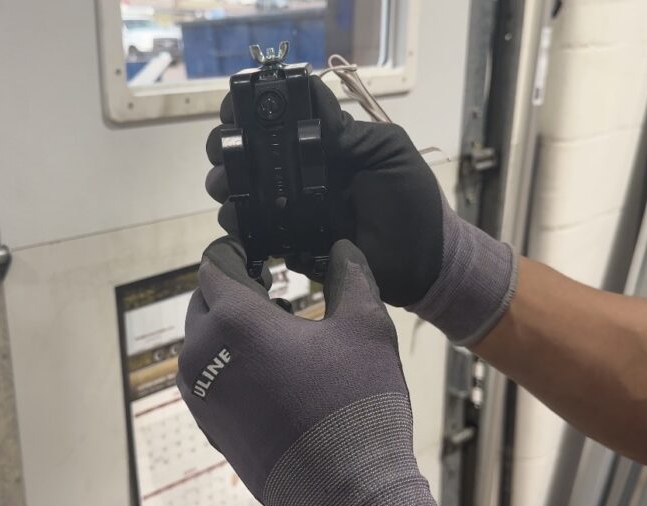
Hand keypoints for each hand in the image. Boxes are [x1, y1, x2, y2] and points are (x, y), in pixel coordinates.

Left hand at [177, 237, 470, 505]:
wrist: (344, 492)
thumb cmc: (355, 404)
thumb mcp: (366, 326)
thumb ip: (350, 274)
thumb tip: (341, 248)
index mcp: (234, 320)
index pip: (213, 265)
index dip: (235, 249)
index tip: (256, 248)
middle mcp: (202, 354)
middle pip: (203, 300)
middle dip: (232, 287)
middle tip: (270, 283)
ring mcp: (199, 393)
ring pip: (201, 341)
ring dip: (228, 326)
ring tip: (275, 326)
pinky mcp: (207, 425)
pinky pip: (206, 377)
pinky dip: (228, 361)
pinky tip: (268, 369)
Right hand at [204, 77, 517, 345]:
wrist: (423, 262)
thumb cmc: (412, 200)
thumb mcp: (387, 150)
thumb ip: (349, 131)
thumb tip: (309, 102)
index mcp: (321, 144)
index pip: (276, 117)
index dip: (248, 109)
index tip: (231, 110)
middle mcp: (299, 172)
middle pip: (247, 153)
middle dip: (226, 148)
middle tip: (223, 154)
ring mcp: (290, 208)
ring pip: (241, 192)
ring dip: (227, 186)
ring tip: (228, 189)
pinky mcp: (288, 243)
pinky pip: (253, 232)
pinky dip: (239, 226)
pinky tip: (239, 220)